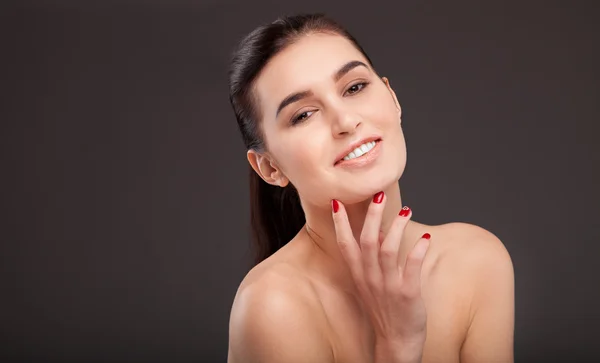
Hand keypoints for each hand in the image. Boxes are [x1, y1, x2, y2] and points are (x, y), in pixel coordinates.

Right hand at [331, 191, 430, 362]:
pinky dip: (417, 250)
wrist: (396, 342)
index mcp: (359, 274)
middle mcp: (370, 278)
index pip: (345, 244)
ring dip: (397, 227)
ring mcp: (388, 286)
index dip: (341, 222)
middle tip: (378, 195)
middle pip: (367, 241)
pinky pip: (412, 267)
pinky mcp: (407, 294)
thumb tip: (377, 230)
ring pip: (388, 250)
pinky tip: (425, 237)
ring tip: (407, 211)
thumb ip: (369, 259)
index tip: (337, 201)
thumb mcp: (368, 284)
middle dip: (372, 216)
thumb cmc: (383, 309)